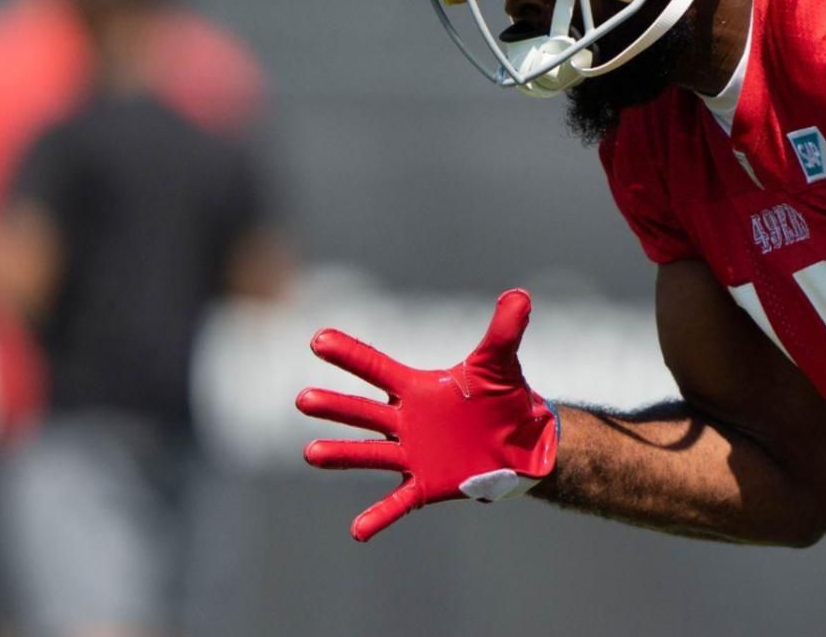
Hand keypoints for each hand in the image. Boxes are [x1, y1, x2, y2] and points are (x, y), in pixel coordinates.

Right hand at [297, 289, 559, 540]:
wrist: (522, 440)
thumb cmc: (503, 398)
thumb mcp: (502, 362)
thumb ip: (506, 330)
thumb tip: (520, 294)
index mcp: (417, 389)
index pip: (376, 368)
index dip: (350, 354)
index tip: (318, 339)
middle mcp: (405, 421)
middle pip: (364, 412)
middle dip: (335, 406)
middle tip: (302, 399)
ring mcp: (411, 454)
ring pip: (370, 454)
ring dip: (341, 455)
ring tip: (311, 453)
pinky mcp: (426, 484)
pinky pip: (398, 502)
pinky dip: (379, 516)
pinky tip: (357, 530)